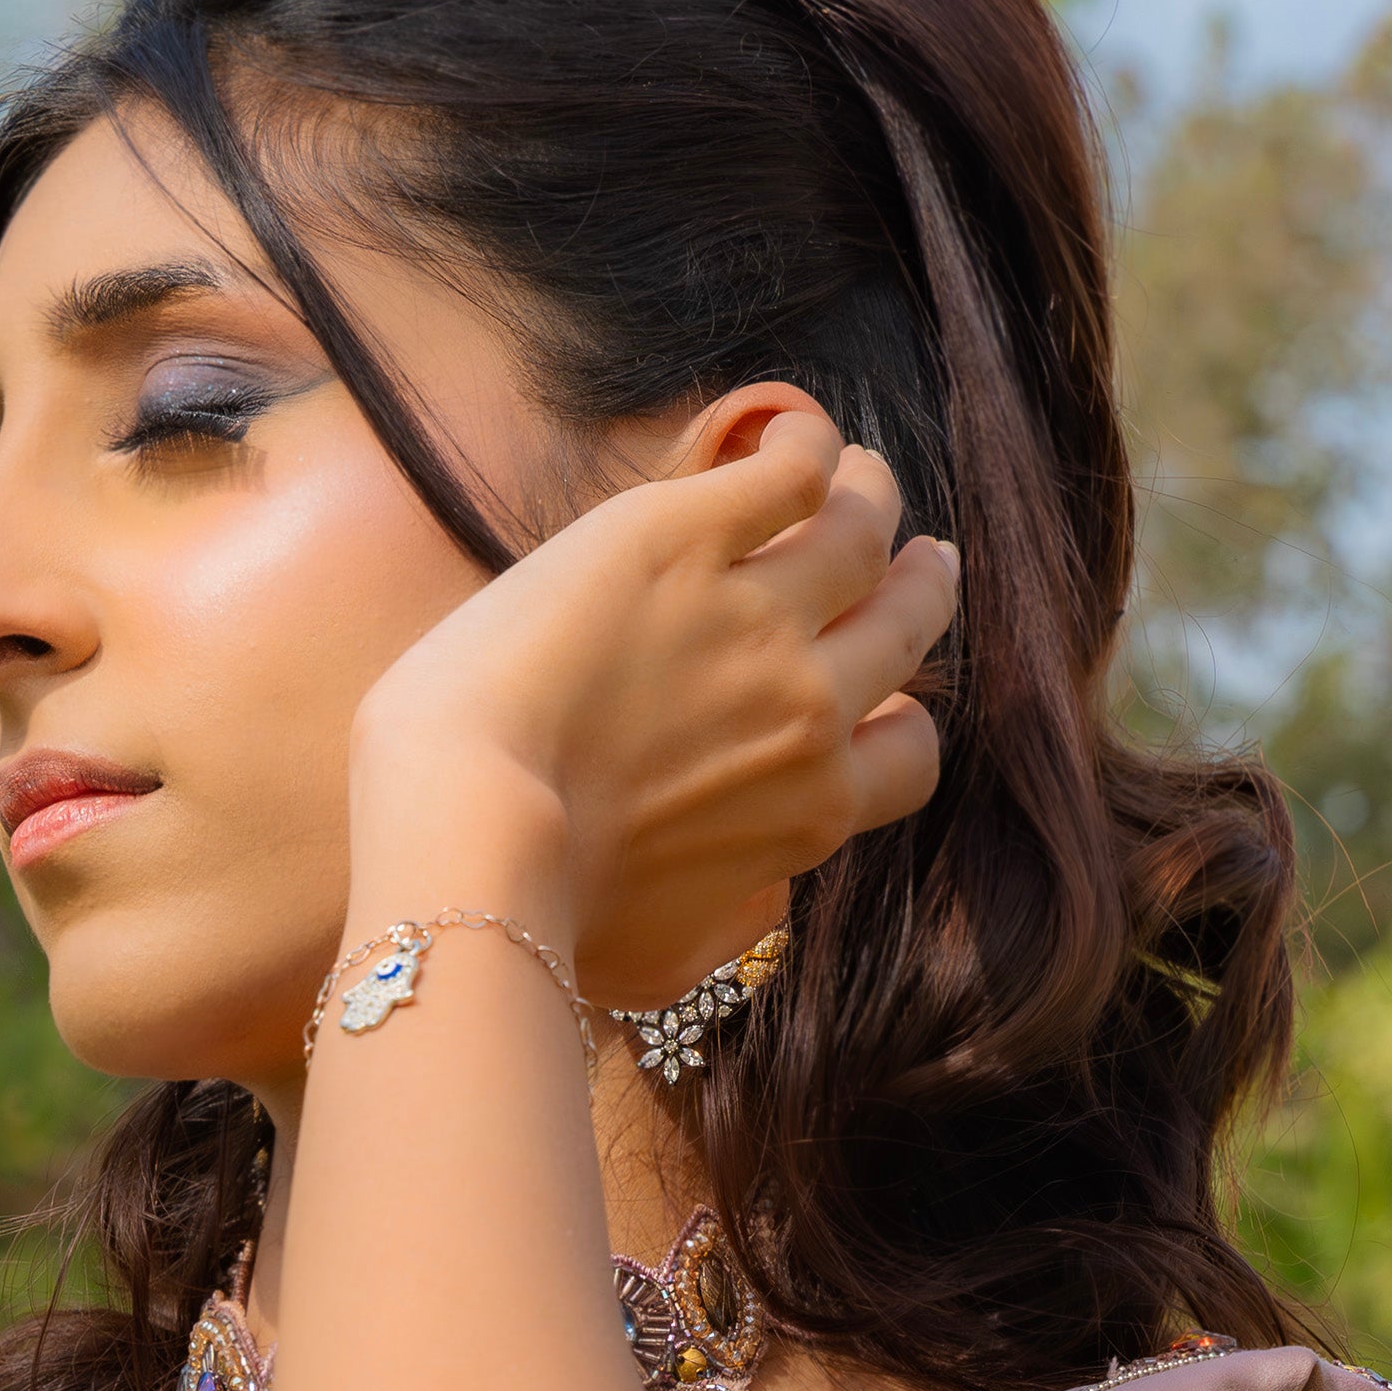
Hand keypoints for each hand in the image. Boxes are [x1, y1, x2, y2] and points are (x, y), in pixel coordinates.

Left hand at [347, 404, 953, 1007]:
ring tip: (859, 474)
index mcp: (811, 809)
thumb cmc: (551, 919)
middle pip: (906, 624)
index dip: (900, 711)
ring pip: (862, 529)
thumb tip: (765, 896)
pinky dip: (803, 443)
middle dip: (918, 585)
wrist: (472, 833)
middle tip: (917, 556)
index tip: (884, 690)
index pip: (910, 749)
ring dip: (871, 495)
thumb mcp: (667, 957)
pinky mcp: (687, 535)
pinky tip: (788, 433)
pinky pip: (789, 468)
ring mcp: (757, 614)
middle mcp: (809, 708)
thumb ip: (734, 922)